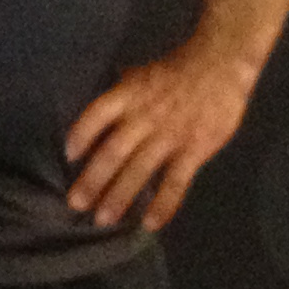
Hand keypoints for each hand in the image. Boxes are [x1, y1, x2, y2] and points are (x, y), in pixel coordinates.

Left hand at [63, 40, 257, 230]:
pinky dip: (163, 204)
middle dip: (93, 179)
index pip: (96, 115)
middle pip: (113, 151)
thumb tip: (99, 114)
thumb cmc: (174, 70)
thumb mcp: (140, 74)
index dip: (81, 135)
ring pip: (139, 170)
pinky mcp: (194, 150)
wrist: (219, 65)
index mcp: (128, 95)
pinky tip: (149, 223)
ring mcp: (169, 135)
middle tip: (76, 204)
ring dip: (119, 197)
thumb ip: (119, 95)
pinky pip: (176, 182)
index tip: (69, 156)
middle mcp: (144, 117)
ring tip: (103, 219)